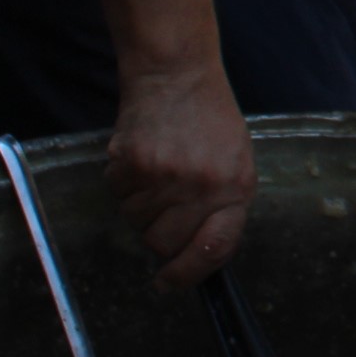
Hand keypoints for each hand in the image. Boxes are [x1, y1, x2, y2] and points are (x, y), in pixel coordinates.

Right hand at [108, 58, 255, 286]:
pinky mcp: (132, 164)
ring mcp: (165, 176)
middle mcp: (202, 187)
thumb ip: (223, 207)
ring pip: (137, 223)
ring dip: (141, 208)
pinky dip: (124, 186)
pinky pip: (119, 197)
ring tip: (156, 174)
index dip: (189, 274)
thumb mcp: (236, 163)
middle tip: (163, 209)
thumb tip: (198, 254)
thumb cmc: (211, 121)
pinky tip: (141, 160)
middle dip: (159, 237)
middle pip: (165, 245)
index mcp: (235, 188)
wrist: (178, 76)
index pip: (214, 250)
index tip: (170, 281)